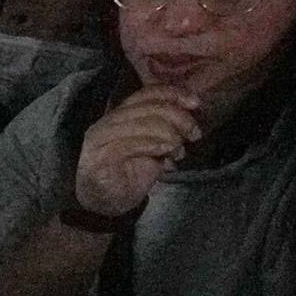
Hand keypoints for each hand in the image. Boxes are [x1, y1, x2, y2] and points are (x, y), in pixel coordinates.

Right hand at [69, 85, 204, 221]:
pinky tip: (165, 153)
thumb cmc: (130, 173)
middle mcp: (109, 121)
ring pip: (142, 123)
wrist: (105, 203)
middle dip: (179, 118)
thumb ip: (168, 128)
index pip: (149, 92)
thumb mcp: (155, 146)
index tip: (196, 103)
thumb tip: (190, 112)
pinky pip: (130, 145)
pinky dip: (153, 145)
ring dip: (169, 135)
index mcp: (122, 113)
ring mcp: (101, 138)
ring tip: (178, 151)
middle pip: (150, 107)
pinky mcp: (100, 157)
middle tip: (194, 134)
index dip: (174, 93)